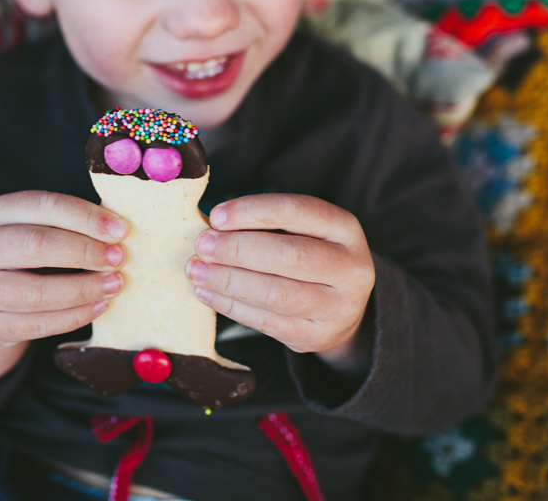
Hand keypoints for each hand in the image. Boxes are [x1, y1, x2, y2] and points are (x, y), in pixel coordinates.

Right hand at [0, 191, 126, 383]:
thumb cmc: (29, 248)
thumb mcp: (40, 225)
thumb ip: (71, 224)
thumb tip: (118, 231)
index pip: (43, 206)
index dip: (85, 217)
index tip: (120, 230)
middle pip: (35, 246)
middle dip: (84, 252)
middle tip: (118, 259)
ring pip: (34, 292)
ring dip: (82, 289)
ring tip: (114, 284)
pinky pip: (34, 325)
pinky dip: (73, 317)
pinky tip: (99, 306)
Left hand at [187, 194, 376, 371]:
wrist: (345, 309)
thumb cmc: (314, 258)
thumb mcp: (308, 232)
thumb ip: (270, 225)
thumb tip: (214, 226)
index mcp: (347, 229)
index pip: (299, 211)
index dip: (254, 211)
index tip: (217, 215)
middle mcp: (351, 268)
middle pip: (289, 255)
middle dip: (238, 249)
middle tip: (202, 244)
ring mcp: (337, 307)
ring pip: (276, 293)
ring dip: (229, 280)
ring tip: (196, 270)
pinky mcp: (314, 337)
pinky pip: (266, 322)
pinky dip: (231, 306)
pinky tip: (207, 294)